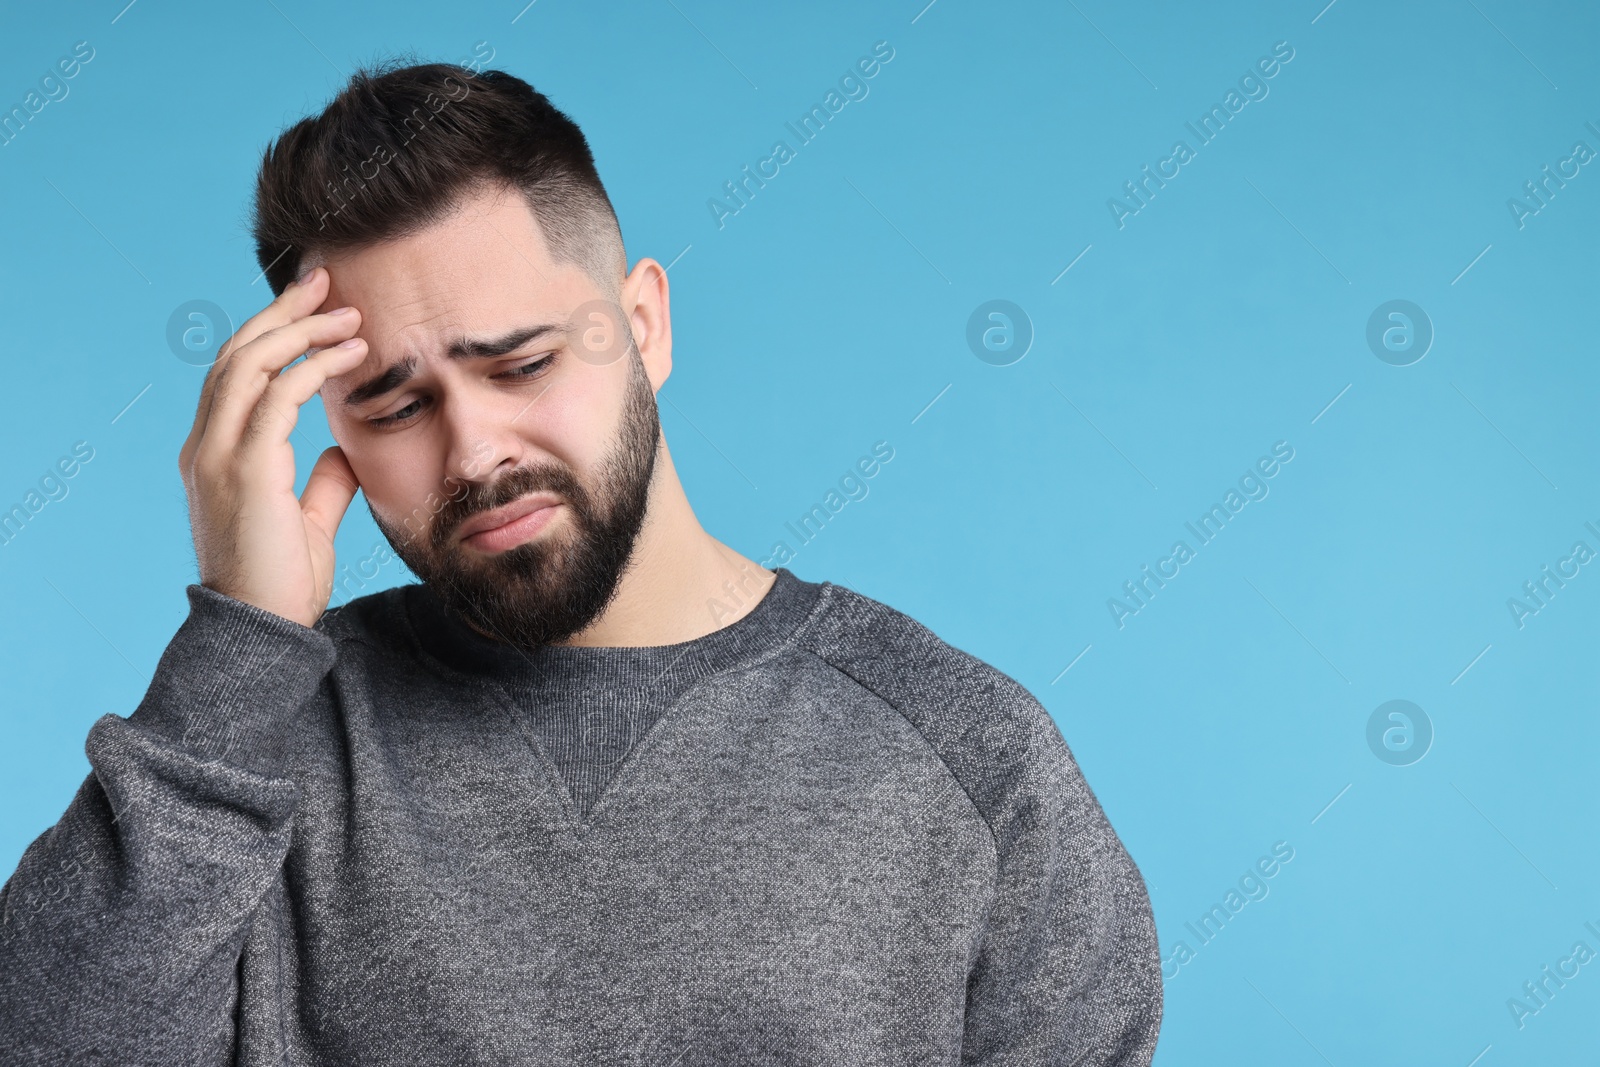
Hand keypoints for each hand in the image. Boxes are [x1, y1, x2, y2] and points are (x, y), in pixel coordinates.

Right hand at [177, 266, 368, 627]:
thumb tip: (342, 452)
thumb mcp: (307, 522)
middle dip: (283, 312)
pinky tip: (349, 356)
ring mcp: (218, 456)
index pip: (237, 373)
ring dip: (301, 331)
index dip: (273, 332)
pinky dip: (312, 368)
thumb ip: (320, 484)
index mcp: (215, 453)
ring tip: (349, 313)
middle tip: (328, 282)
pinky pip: (276, 398)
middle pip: (238, 354)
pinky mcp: (245, 469)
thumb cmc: (282, 583)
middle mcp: (206, 446)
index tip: (317, 306)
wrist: (264, 631)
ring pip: (250, 364)